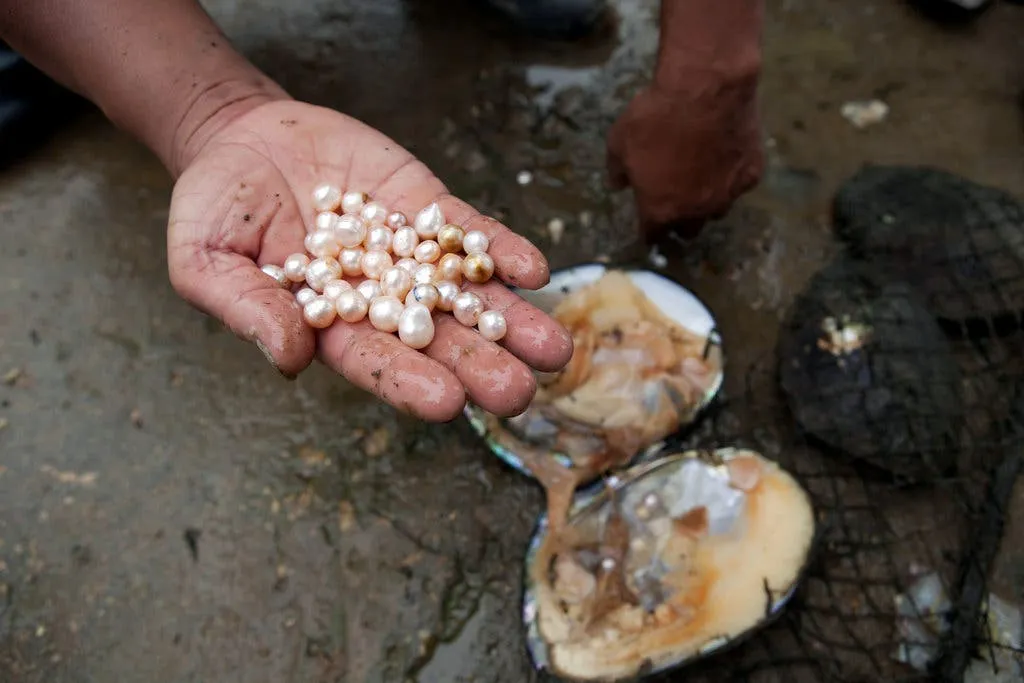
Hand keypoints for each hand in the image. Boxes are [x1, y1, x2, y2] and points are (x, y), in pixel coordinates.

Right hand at [167, 98, 572, 420]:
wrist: (243, 138)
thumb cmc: (216, 209)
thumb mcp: (205, 260)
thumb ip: (247, 308)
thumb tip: (290, 358)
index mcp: (329, 326)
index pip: (374, 362)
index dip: (409, 382)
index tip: (447, 403)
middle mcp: (381, 299)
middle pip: (438, 340)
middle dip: (480, 365)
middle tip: (520, 393)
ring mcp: (409, 254)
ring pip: (468, 293)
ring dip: (512, 321)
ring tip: (554, 348)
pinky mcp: (426, 207)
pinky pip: (468, 231)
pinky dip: (500, 250)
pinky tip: (535, 271)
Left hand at [607, 75, 763, 240]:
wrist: (705, 88)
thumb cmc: (655, 117)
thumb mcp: (619, 142)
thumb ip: (617, 170)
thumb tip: (617, 185)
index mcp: (660, 209)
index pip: (652, 235)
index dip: (648, 232)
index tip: (647, 225)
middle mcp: (696, 212)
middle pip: (688, 230)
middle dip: (679, 221)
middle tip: (674, 201)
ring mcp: (727, 195)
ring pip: (716, 211)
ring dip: (707, 203)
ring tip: (701, 182)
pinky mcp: (752, 175)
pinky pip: (739, 185)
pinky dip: (731, 177)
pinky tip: (726, 158)